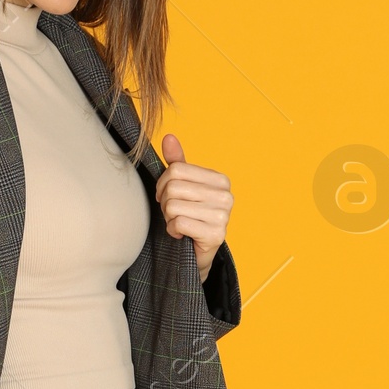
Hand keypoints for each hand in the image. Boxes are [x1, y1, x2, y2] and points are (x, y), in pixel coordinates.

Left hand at [154, 135, 232, 282]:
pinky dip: (173, 230)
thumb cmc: (190, 215)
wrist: (197, 252)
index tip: (166, 196)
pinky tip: (181, 234)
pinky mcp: (215, 235)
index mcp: (220, 180)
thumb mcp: (183, 186)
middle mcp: (226, 196)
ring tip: (178, 223)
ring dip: (168, 218)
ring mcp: (223, 216)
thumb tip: (169, 137)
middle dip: (165, 202)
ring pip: (174, 206)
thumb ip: (177, 162)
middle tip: (172, 213)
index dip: (162, 184)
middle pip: (173, 187)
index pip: (176, 170)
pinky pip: (178, 223)